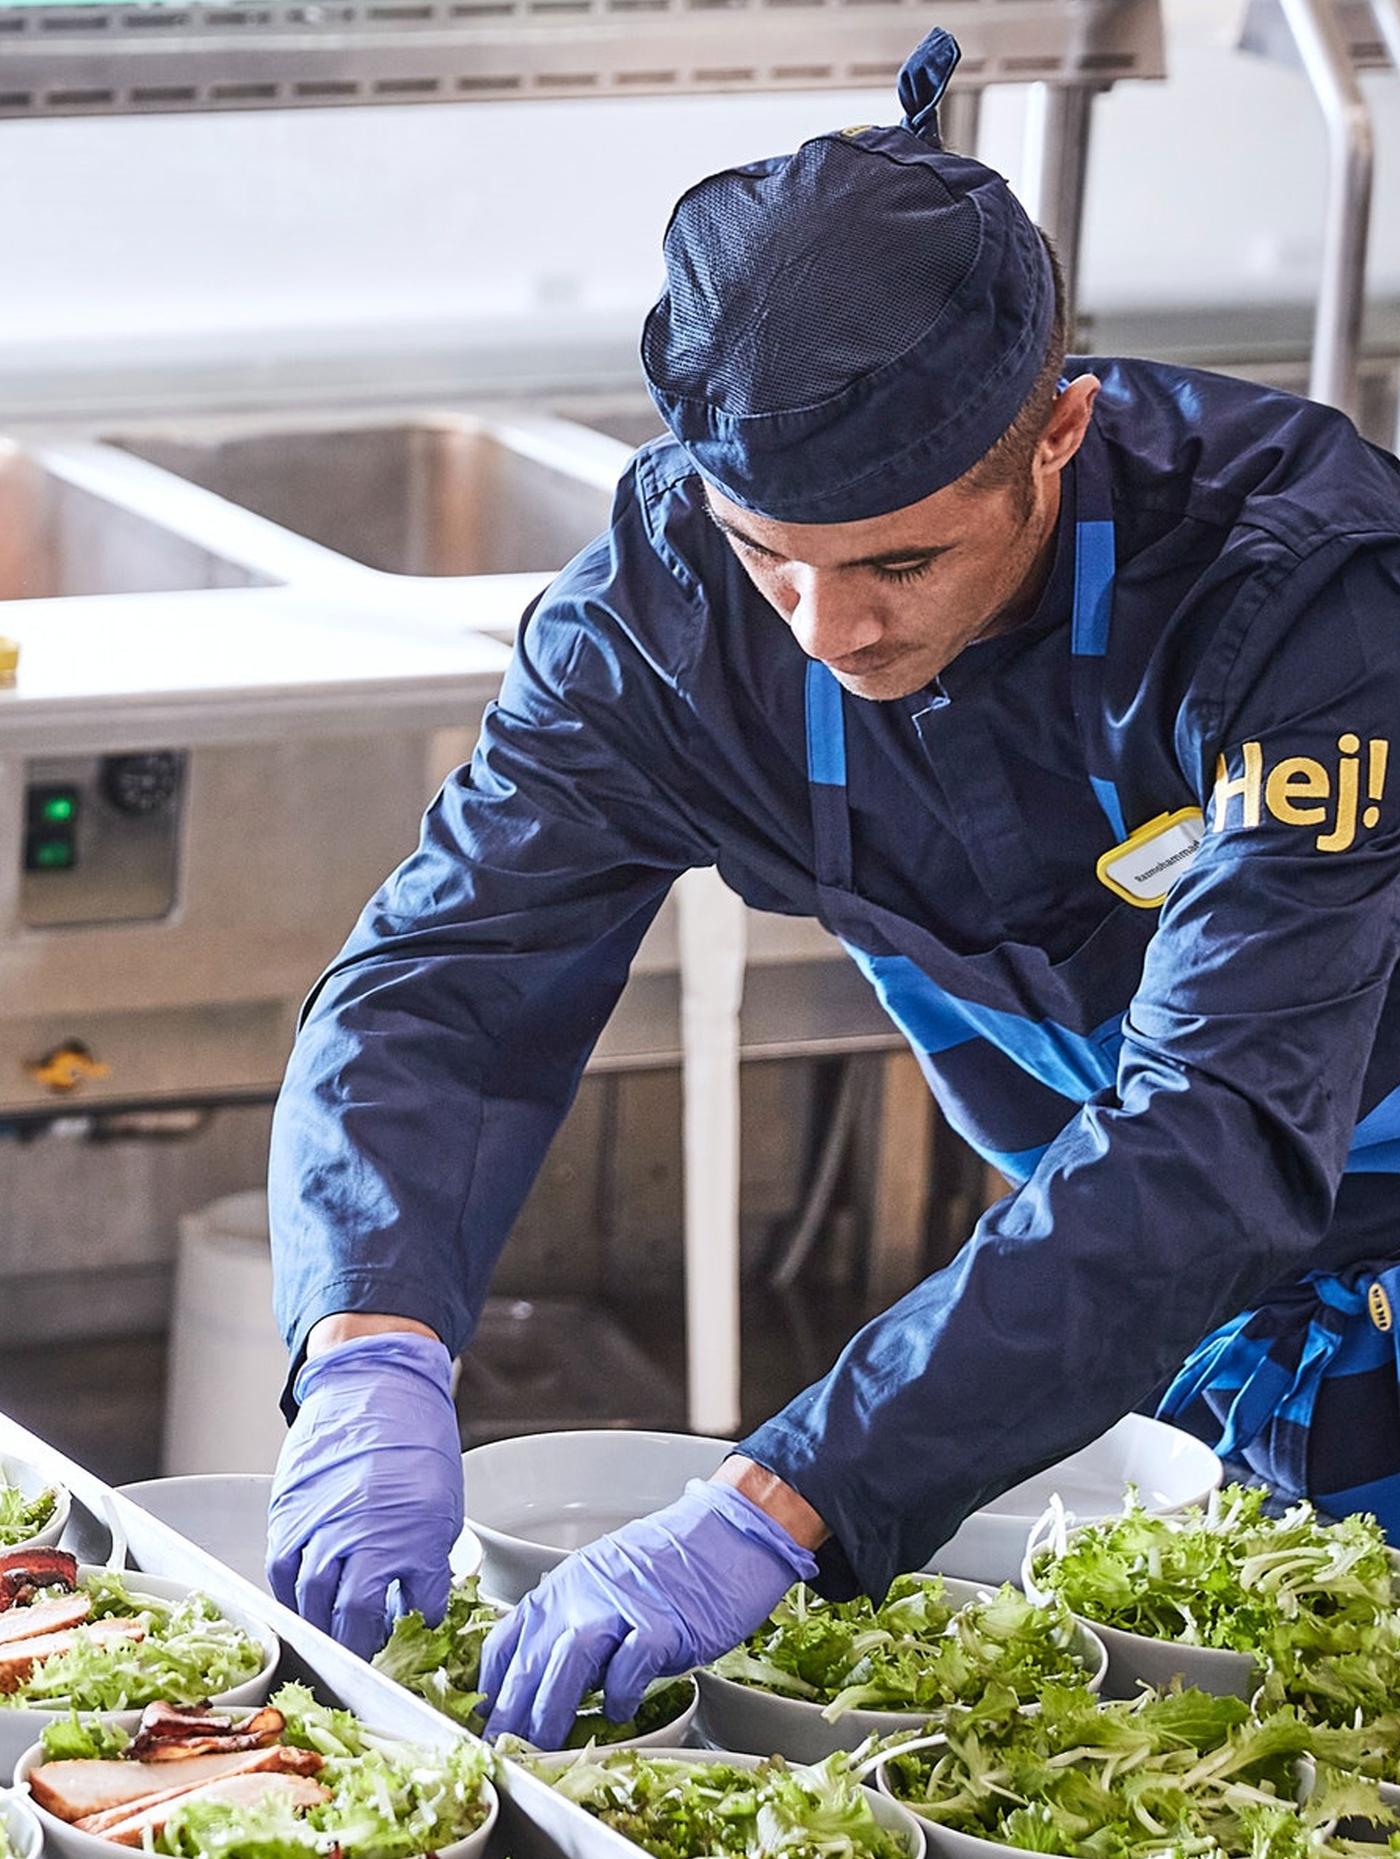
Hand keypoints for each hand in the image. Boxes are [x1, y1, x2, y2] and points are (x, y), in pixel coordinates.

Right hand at [267, 1331, 463, 1658]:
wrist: (373, 1384)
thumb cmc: (415, 1437)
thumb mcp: (440, 1500)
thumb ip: (427, 1555)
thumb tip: (418, 1602)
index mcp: (412, 1530)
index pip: (415, 1608)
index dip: (415, 1632)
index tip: (413, 1645)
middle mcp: (362, 1533)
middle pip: (354, 1616)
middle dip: (361, 1645)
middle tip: (366, 1659)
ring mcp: (320, 1523)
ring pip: (313, 1600)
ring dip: (323, 1628)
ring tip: (334, 1640)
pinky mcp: (289, 1512)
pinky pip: (283, 1570)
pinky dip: (292, 1595)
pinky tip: (305, 1605)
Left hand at [479, 1478, 818, 1747]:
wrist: (730, 1531)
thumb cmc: (673, 1562)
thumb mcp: (605, 1583)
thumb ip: (574, 1622)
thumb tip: (546, 1678)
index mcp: (564, 1585)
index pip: (506, 1640)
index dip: (490, 1689)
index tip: (485, 1724)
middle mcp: (584, 1593)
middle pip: (530, 1659)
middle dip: (509, 1715)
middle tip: (504, 1752)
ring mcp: (622, 1606)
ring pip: (567, 1662)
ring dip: (550, 1712)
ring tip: (544, 1748)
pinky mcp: (664, 1623)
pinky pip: (630, 1666)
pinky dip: (620, 1695)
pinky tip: (620, 1713)